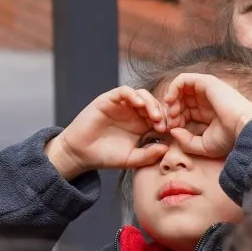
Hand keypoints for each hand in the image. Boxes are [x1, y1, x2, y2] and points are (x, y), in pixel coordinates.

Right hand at [48, 85, 167, 178]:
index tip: (170, 132)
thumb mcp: (131, 159)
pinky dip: (133, 94)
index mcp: (142, 126)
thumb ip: (148, 155)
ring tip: (153, 115)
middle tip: (162, 123)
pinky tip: (138, 104)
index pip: (161, 117)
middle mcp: (134, 113)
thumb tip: (166, 148)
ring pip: (142, 95)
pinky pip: (124, 91)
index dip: (167, 122)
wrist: (81, 153)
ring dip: (150, 102)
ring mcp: (122, 105)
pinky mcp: (109, 99)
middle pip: (154, 104)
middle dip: (161, 112)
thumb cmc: (105, 156)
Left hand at [162, 73, 251, 159]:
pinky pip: (183, 79)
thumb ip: (186, 141)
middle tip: (171, 121)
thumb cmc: (228, 139)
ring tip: (172, 112)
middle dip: (172, 111)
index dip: (175, 120)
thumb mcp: (203, 146)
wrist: (243, 128)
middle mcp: (205, 101)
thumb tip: (173, 131)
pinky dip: (173, 87)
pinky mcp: (206, 82)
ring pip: (180, 89)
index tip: (173, 130)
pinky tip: (171, 100)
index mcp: (206, 114)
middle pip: (180, 100)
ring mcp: (206, 90)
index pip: (184, 112)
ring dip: (172, 99)